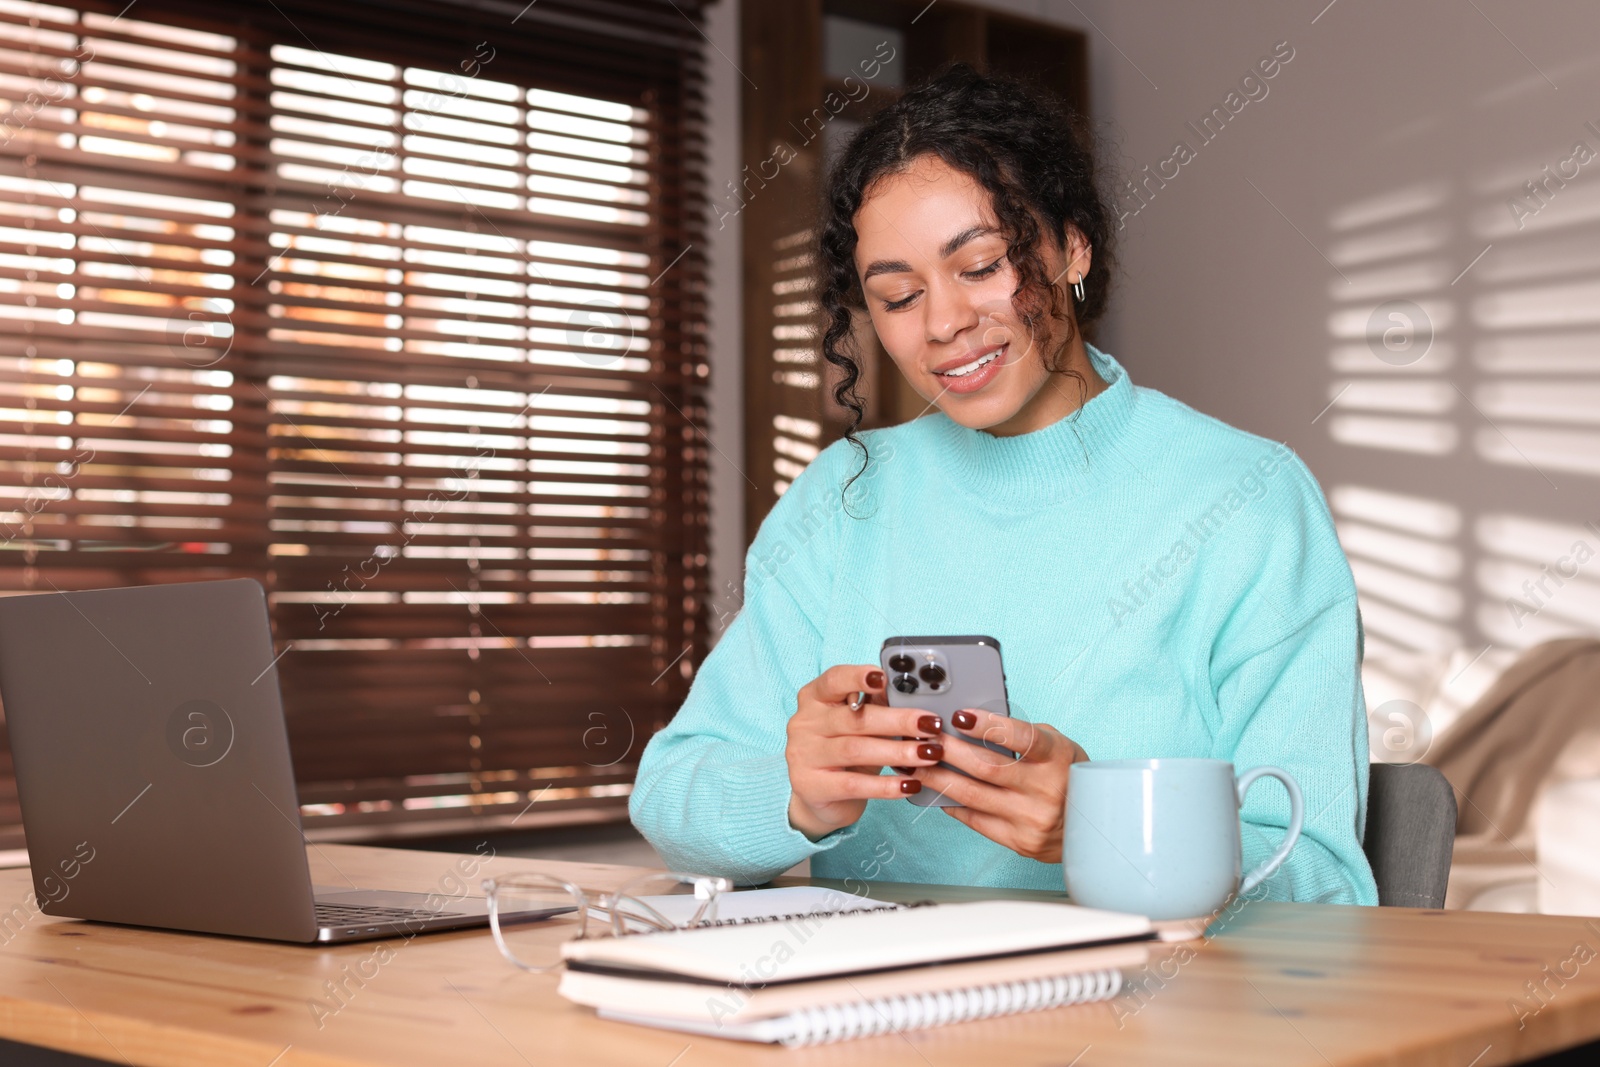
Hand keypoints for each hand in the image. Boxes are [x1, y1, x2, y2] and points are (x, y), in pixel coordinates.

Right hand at [786, 664, 944, 840]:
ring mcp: (803, 755)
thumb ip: (876, 705)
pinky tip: (910, 784)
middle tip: (932, 724)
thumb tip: (911, 692)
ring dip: (897, 752)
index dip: (858, 677)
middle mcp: (804, 723)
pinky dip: (885, 785)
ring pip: (855, 750)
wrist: (819, 797)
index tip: (884, 677)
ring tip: (929, 753)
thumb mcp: (859, 725)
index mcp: (815, 698)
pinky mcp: (810, 787)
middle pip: (854, 718)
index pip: (834, 680)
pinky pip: (853, 785)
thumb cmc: (845, 751)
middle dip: (898, 721)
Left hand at [910, 709, 1088, 862]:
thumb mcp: (1056, 747)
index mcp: (1057, 758)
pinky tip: (933, 790)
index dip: (989, 726)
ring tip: (915, 763)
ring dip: (938, 777)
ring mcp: (1032, 819)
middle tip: (924, 736)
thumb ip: (1020, 735)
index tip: (960, 715)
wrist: (1089, 827)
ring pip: (973, 795)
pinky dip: (951, 802)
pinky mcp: (1019, 841)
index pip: (1022, 738)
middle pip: (986, 767)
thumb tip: (970, 723)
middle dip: (948, 749)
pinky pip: (975, 819)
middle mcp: (1046, 790)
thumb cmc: (1066, 775)